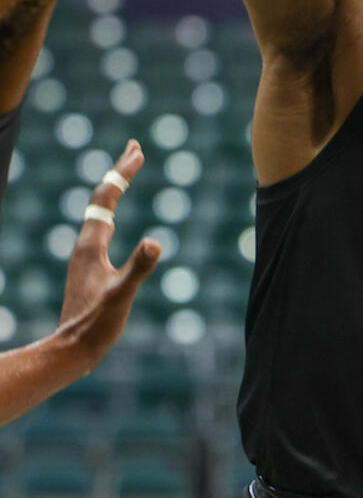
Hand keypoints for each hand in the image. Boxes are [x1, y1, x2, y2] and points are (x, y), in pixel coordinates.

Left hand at [57, 140, 160, 367]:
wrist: (73, 348)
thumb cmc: (97, 323)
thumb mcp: (122, 294)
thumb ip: (138, 267)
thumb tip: (155, 242)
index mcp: (91, 245)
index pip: (106, 199)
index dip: (122, 174)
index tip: (137, 151)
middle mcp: (85, 244)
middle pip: (101, 199)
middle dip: (119, 173)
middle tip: (135, 148)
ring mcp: (85, 255)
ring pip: (99, 212)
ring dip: (114, 190)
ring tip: (125, 175)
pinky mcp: (89, 266)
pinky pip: (100, 227)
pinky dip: (111, 211)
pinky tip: (114, 221)